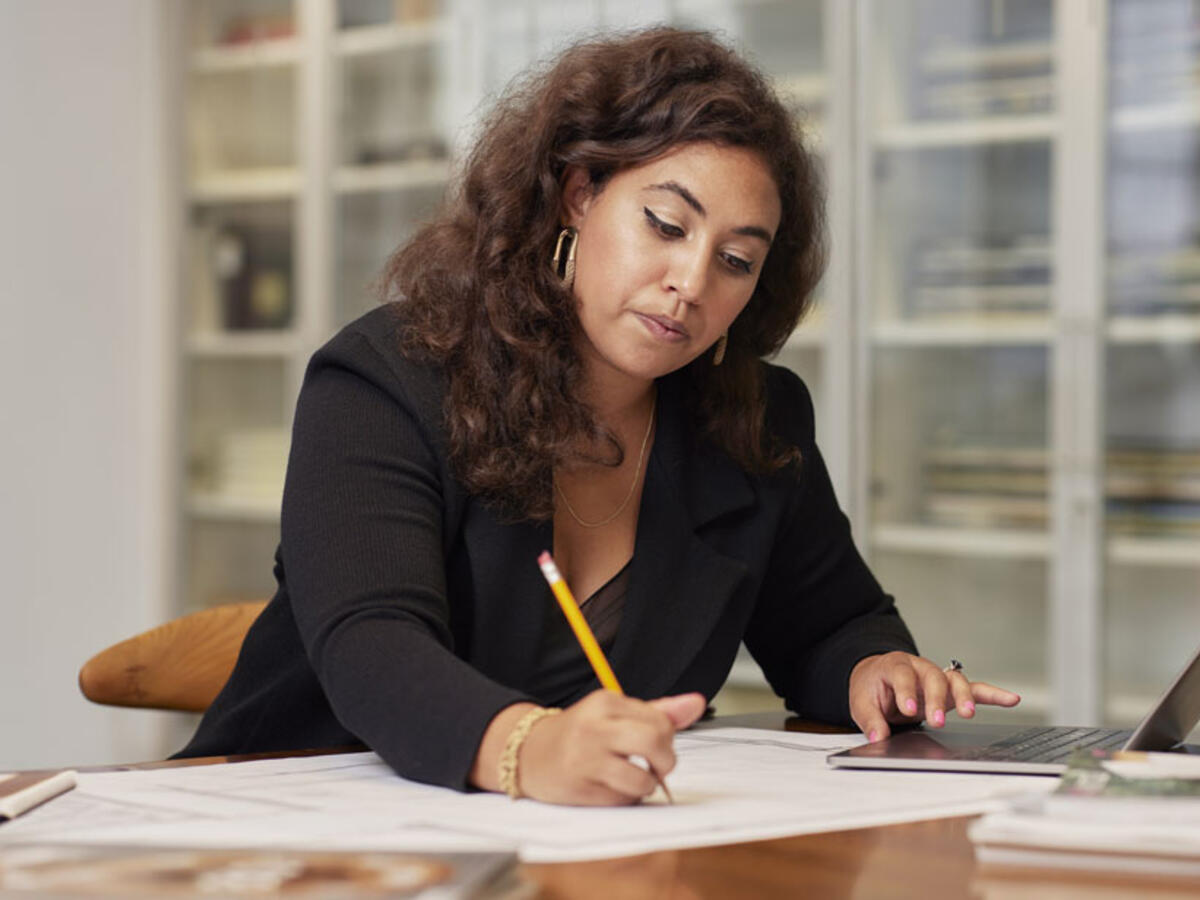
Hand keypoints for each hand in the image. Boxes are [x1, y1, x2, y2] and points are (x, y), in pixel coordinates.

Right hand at [473, 690, 705, 804]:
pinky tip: (609, 787)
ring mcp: (586, 759)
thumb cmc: (581, 734)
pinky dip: (624, 798)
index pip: (660, 721)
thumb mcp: (615, 714)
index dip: (667, 739)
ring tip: (630, 778)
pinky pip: (622, 801)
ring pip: (643, 779)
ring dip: (645, 785)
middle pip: (655, 743)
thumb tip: (697, 703)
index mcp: (605, 702)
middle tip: (657, 766)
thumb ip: (658, 711)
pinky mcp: (580, 789)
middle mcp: (594, 727)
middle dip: (665, 762)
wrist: (528, 754)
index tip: (656, 744)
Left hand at [848, 651, 1019, 742]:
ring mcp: (937, 677)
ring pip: (954, 680)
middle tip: (935, 720)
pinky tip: (1012, 700)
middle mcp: (920, 668)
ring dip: (963, 697)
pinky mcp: (950, 689)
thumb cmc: (872, 687)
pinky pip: (975, 688)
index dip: (906, 690)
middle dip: (936, 699)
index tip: (907, 708)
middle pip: (932, 677)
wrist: (878, 677)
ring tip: (968, 713)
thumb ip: (870, 719)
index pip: (902, 674)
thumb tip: (879, 738)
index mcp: (894, 666)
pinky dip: (993, 694)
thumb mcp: (862, 702)